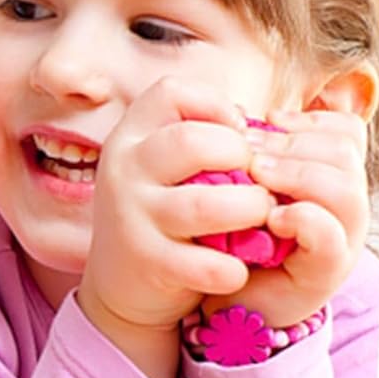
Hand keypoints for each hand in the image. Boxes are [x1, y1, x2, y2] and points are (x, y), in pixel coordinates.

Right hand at [79, 78, 277, 339]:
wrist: (116, 284)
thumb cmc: (161, 212)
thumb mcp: (162, 167)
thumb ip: (201, 138)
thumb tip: (262, 126)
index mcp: (131, 138)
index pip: (170, 93)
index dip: (215, 105)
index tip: (237, 133)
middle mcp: (125, 170)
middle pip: (192, 143)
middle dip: (242, 157)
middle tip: (257, 179)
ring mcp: (131, 216)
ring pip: (206, 205)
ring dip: (250, 210)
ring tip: (262, 217)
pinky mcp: (147, 262)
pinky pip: (205, 264)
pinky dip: (232, 269)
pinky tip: (238, 267)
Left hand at [199, 107, 368, 328]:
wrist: (228, 299)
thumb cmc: (235, 235)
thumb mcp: (244, 186)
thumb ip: (254, 152)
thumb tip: (239, 112)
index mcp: (331, 177)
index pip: (345, 131)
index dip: (306, 120)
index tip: (263, 122)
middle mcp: (345, 205)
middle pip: (344, 151)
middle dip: (291, 144)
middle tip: (247, 151)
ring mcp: (341, 239)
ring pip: (343, 188)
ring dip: (295, 174)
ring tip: (257, 176)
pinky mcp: (324, 273)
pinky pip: (329, 235)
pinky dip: (301, 218)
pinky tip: (271, 217)